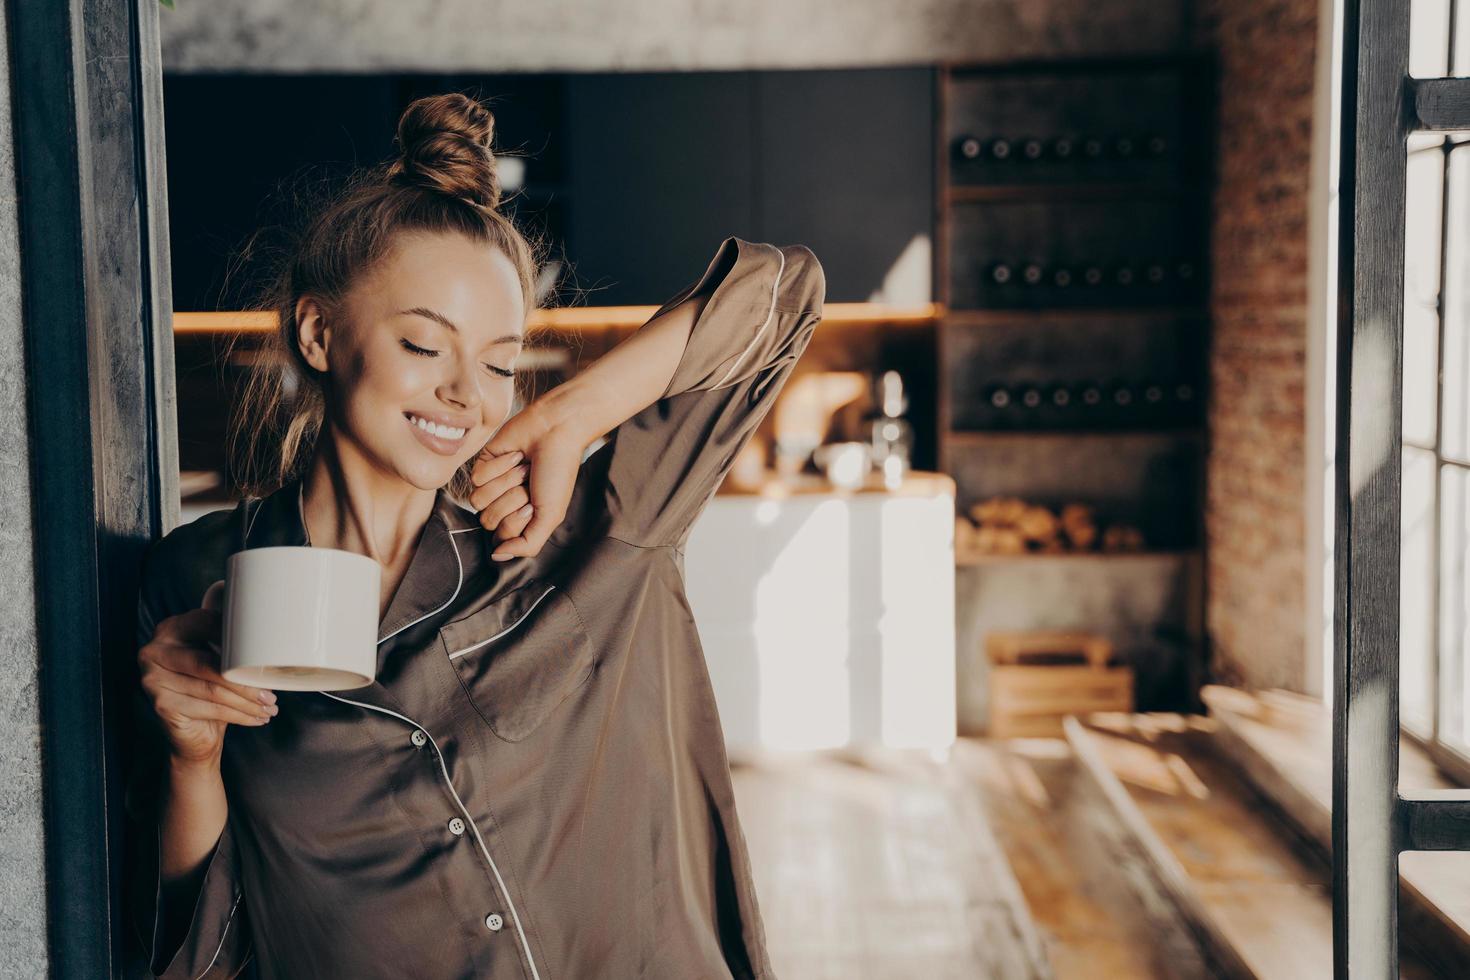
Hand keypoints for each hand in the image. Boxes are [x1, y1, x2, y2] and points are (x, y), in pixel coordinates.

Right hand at [137, 580, 278, 766]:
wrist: (194, 733)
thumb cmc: (211, 689)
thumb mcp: (219, 658)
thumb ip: (230, 637)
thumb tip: (265, 621)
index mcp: (170, 629)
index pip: (209, 624)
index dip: (240, 639)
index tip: (268, 654)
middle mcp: (154, 651)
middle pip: (211, 663)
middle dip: (247, 681)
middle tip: (272, 695)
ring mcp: (153, 679)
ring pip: (213, 690)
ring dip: (248, 702)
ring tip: (270, 708)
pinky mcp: (160, 704)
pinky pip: (210, 709)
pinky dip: (239, 715)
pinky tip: (257, 718)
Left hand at [469, 399, 591, 560]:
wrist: (555, 431)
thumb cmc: (558, 472)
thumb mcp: (551, 515)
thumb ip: (528, 544)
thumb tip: (497, 557)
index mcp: (520, 520)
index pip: (501, 537)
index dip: (516, 521)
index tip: (535, 504)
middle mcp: (503, 504)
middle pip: (487, 520)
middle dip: (512, 500)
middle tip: (530, 484)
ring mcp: (491, 484)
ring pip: (478, 499)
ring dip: (506, 482)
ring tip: (524, 469)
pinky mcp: (482, 463)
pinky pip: (477, 477)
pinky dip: (499, 465)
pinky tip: (515, 456)